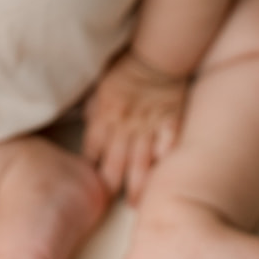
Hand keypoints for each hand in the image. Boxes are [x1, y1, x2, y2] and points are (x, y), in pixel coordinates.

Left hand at [83, 51, 187, 204]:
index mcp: (104, 114)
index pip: (92, 149)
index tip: (90, 180)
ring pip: (140, 162)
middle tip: (109, 202)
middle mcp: (124, 124)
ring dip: (135, 185)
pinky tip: (160, 174)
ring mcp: (148, 125)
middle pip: (114, 162)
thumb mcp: (100, 83)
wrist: (156, 54)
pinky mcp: (170, 122)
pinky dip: (163, 159)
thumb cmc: (125, 67)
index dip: (90, 166)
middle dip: (110, 185)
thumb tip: (88, 122)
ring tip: (133, 203)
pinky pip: (167, 145)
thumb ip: (93, 107)